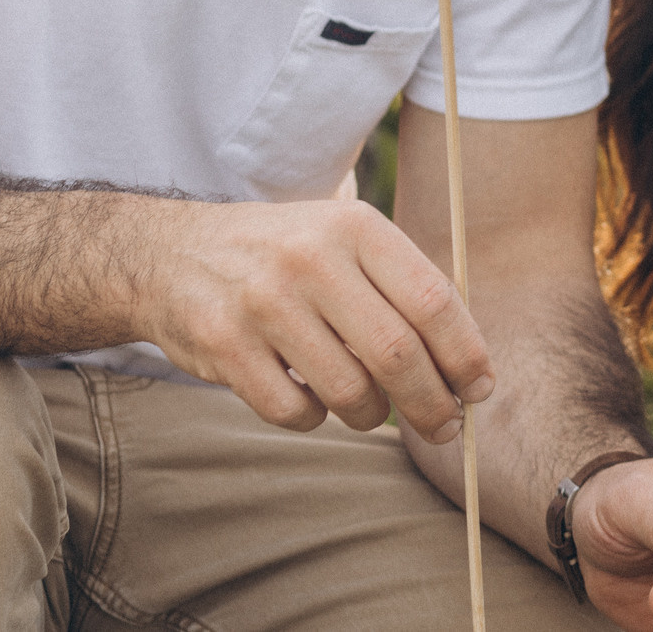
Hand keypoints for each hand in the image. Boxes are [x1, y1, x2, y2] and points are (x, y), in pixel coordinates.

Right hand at [142, 198, 493, 440]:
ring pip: (349, 390)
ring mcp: (264, 303)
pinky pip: (295, 412)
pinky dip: (315, 419)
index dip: (466, 354)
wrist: (172, 253)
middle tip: (445, 426)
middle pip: (397, 353)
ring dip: (371, 414)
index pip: (433, 300)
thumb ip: (403, 286)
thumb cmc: (287, 255)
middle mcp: (312, 259)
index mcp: (356, 226)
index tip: (480, 389)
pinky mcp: (224, 346)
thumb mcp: (346, 239)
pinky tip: (311, 398)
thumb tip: (467, 365)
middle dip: (432, 403)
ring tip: (370, 407)